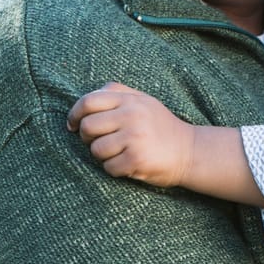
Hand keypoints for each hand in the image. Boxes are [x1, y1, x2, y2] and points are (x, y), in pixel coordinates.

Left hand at [67, 82, 195, 187]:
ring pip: (96, 149)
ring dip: (102, 156)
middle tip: (100, 141)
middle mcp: (132, 115)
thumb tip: (83, 104)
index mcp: (131, 100)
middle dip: (87, 138)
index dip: (74, 114)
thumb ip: (116, 93)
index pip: (88, 102)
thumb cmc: (160, 127)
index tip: (72, 125)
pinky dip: (115, 169)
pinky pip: (109, 167)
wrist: (190, 151)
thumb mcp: (143, 101)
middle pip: (87, 127)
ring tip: (119, 153)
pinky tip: (129, 164)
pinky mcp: (138, 158)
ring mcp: (135, 137)